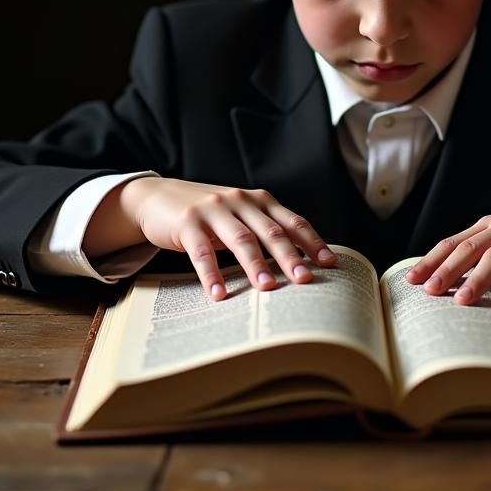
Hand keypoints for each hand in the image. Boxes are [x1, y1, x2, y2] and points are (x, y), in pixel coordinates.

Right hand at [85, 177, 336, 300]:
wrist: (159, 196)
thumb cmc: (210, 213)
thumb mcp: (240, 215)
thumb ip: (264, 230)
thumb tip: (299, 265)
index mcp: (259, 200)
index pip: (292, 222)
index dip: (312, 242)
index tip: (330, 264)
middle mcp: (240, 201)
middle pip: (271, 232)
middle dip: (290, 257)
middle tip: (305, 280)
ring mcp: (214, 210)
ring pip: (241, 239)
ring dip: (256, 266)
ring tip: (268, 289)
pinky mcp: (188, 222)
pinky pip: (202, 251)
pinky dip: (211, 274)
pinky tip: (219, 294)